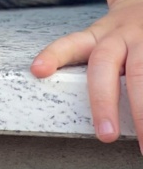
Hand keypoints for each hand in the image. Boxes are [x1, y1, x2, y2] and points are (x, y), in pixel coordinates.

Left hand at [31, 0, 142, 148]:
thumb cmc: (123, 31)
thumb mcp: (104, 35)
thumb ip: (94, 64)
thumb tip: (59, 88)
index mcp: (98, 35)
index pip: (70, 44)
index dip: (53, 55)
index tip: (37, 70)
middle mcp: (119, 35)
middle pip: (105, 64)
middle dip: (104, 101)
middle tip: (105, 136)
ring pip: (141, 72)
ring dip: (142, 110)